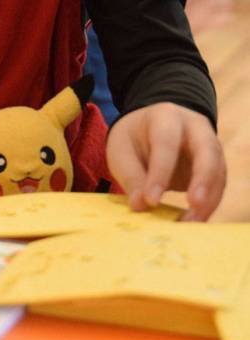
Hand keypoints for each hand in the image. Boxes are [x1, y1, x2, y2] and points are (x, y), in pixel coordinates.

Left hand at [106, 103, 225, 220]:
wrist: (149, 129)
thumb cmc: (134, 138)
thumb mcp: (121, 150)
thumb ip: (131, 176)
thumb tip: (140, 205)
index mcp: (165, 116)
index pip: (166, 142)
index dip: (160, 172)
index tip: (151, 201)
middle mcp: (194, 127)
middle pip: (207, 150)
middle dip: (203, 179)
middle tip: (193, 205)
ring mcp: (209, 145)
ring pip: (218, 171)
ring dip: (208, 200)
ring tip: (190, 224)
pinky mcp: (215, 165)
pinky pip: (218, 186)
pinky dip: (209, 205)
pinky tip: (194, 221)